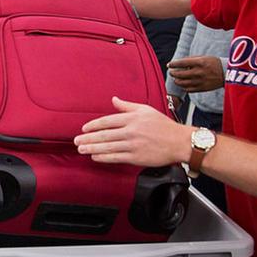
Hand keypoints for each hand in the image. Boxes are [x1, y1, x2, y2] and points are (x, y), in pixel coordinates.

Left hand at [75, 96, 192, 166]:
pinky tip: (95, 156)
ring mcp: (133, 145)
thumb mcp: (146, 110)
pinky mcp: (136, 157)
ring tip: (81, 149)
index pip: (107, 121)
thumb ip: (127, 106)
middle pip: (104, 134)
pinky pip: (116, 157)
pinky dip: (104, 157)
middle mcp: (131, 131)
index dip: (94, 125)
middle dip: (88, 138)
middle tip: (76, 141)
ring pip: (108, 146)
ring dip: (92, 148)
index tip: (84, 129)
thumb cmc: (164, 126)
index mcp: (132, 118)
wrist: (179, 142)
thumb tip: (114, 99)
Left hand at [167, 56, 224, 92]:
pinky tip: (183, 84)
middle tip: (171, 72)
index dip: (173, 64)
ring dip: (176, 81)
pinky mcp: (201, 88)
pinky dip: (183, 87)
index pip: (181, 63)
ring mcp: (200, 81)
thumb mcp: (204, 57)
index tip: (169, 65)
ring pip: (182, 83)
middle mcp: (198, 72)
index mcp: (199, 62)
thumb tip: (179, 62)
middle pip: (180, 74)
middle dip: (173, 73)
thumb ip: (191, 59)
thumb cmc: (215, 64)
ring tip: (176, 79)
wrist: (226, 73)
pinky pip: (188, 89)